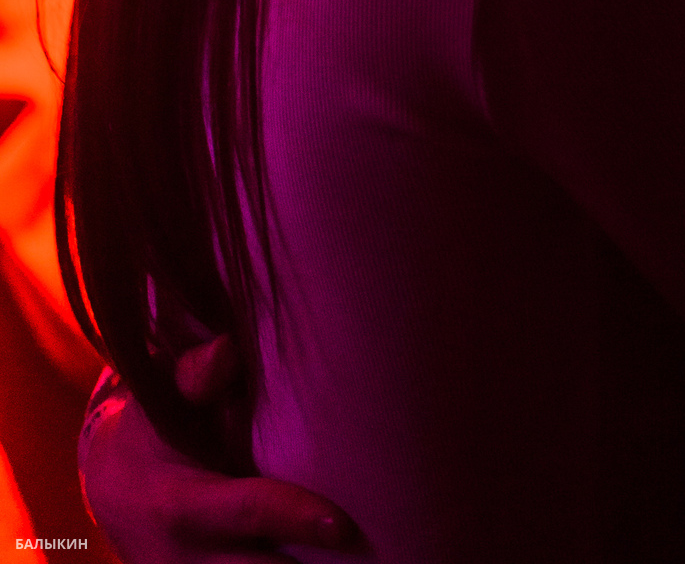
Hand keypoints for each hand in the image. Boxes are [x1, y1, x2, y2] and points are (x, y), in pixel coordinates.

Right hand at [81, 345, 356, 561]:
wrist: (110, 491)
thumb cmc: (152, 431)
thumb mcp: (160, 400)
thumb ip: (195, 378)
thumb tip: (227, 349)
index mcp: (180, 505)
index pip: (247, 514)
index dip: (295, 519)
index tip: (343, 526)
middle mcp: (186, 560)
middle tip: (368, 550)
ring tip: (361, 556)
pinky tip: (328, 560)